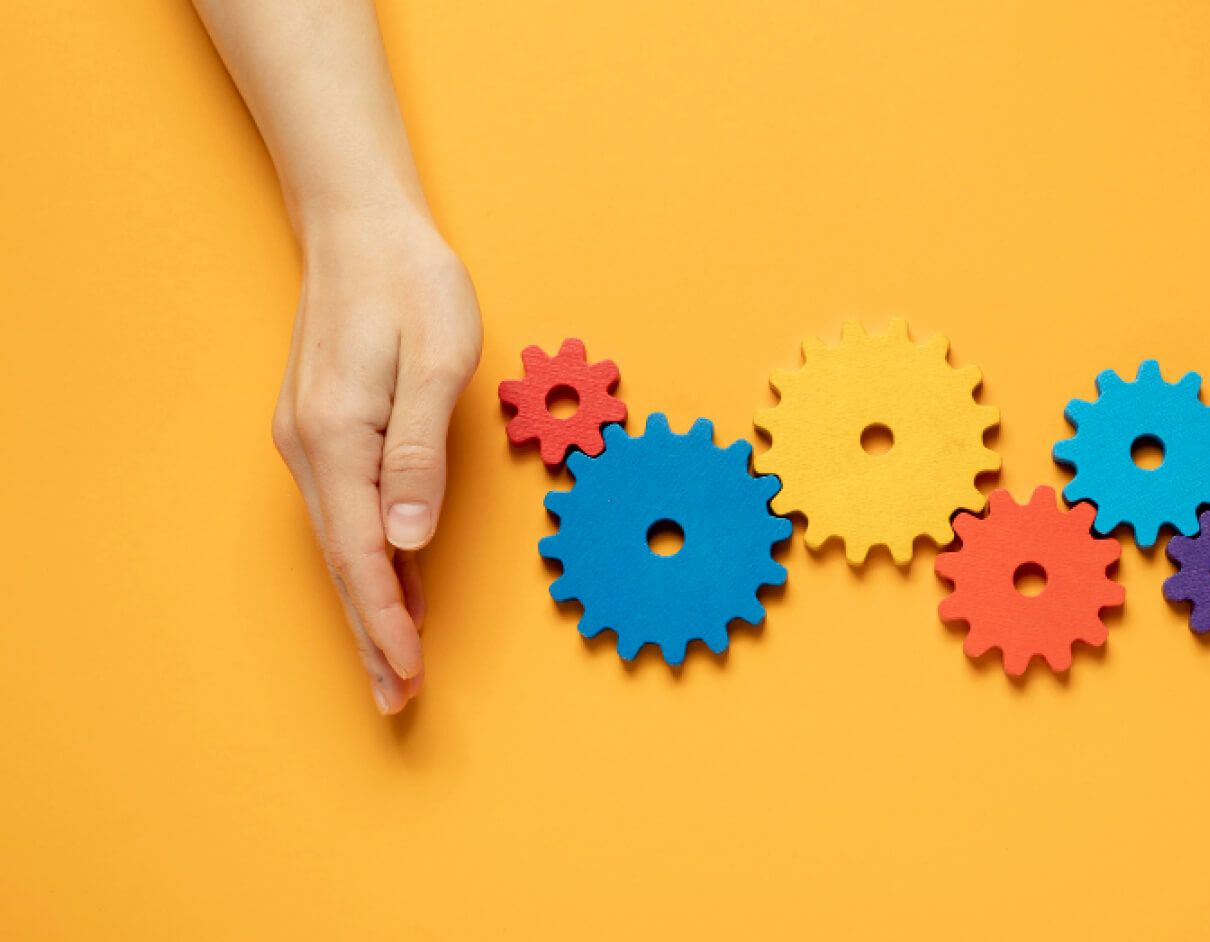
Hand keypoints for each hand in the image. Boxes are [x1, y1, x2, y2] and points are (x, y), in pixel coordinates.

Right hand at [270, 213, 481, 714]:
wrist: (361, 226)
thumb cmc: (411, 282)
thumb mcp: (434, 358)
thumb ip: (419, 452)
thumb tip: (407, 538)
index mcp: (338, 435)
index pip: (362, 550)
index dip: (385, 617)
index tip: (410, 668)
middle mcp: (312, 448)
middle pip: (342, 562)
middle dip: (371, 635)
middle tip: (397, 700)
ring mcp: (312, 442)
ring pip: (341, 545)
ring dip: (367, 607)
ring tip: (392, 669)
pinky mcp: (325, 434)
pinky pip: (346, 515)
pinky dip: (367, 563)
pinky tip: (389, 592)